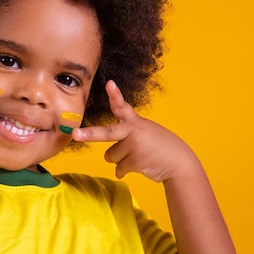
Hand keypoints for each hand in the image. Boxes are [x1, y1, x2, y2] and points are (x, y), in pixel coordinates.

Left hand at [72, 80, 198, 181]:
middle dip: (89, 134)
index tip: (109, 84)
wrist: (179, 162)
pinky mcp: (136, 161)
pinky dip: (125, 170)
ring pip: (111, 155)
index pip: (122, 106)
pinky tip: (141, 165)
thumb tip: (107, 156)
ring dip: (121, 159)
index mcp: (135, 121)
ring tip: (139, 156)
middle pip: (106, 133)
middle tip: (74, 134)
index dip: (115, 95)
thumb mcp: (145, 132)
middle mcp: (134, 131)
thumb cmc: (159, 146)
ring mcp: (135, 146)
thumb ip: (125, 136)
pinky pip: (119, 168)